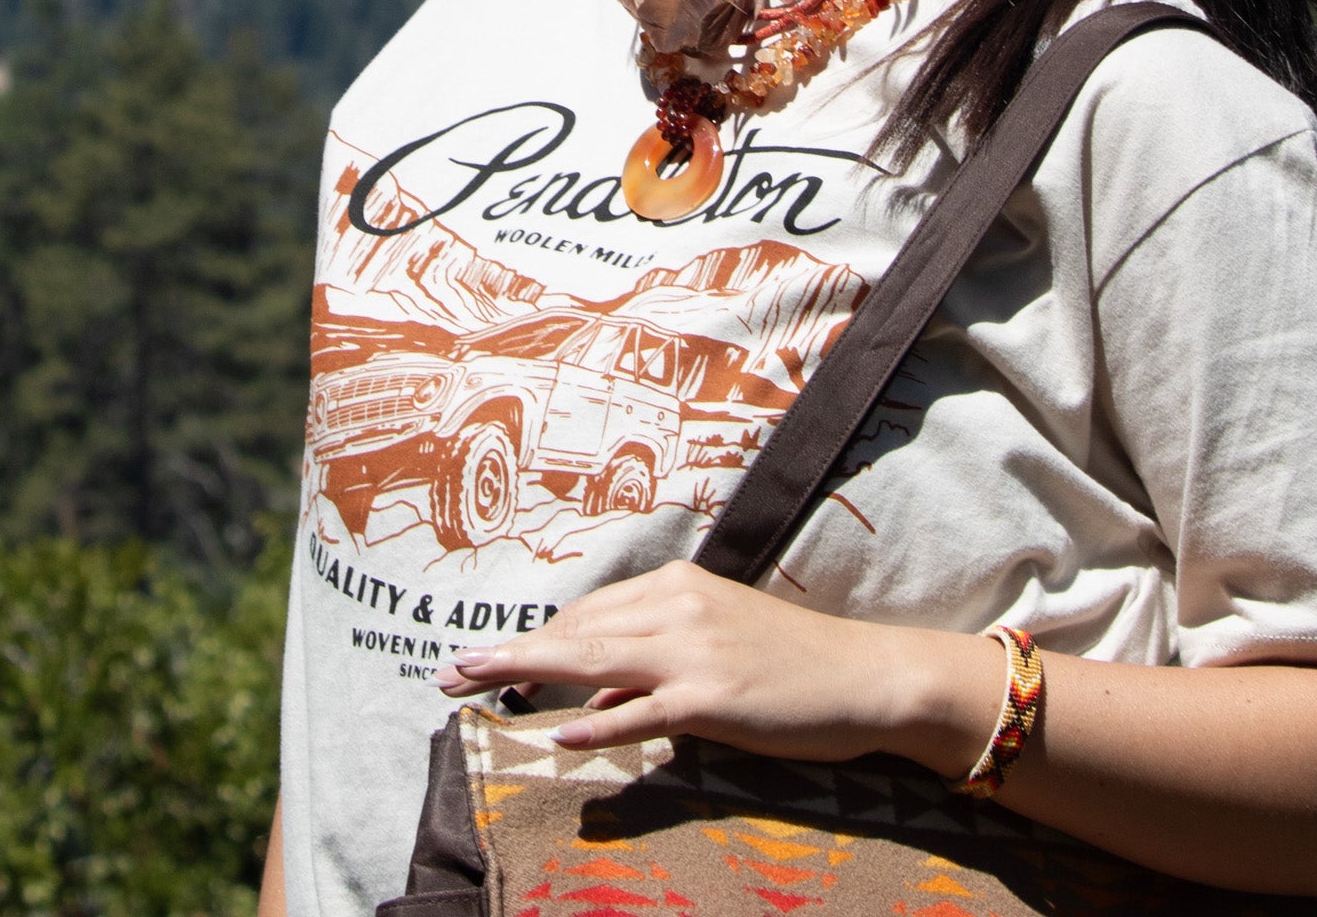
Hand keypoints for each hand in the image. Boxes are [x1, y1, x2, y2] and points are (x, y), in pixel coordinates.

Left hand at [434, 559, 1003, 774]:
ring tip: (475, 687)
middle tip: (451, 672)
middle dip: (510, 652)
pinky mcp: (714, 697)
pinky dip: (597, 720)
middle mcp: (680, 608)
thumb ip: (652, 671)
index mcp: (679, 588)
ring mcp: (696, 651)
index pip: (589, 613)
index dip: (534, 637)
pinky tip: (558, 729)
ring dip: (528, 672)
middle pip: (577, 629)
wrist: (865, 676)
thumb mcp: (717, 650)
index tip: (484, 656)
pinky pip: (642, 710)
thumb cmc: (793, 667)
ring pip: (595, 659)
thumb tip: (592, 702)